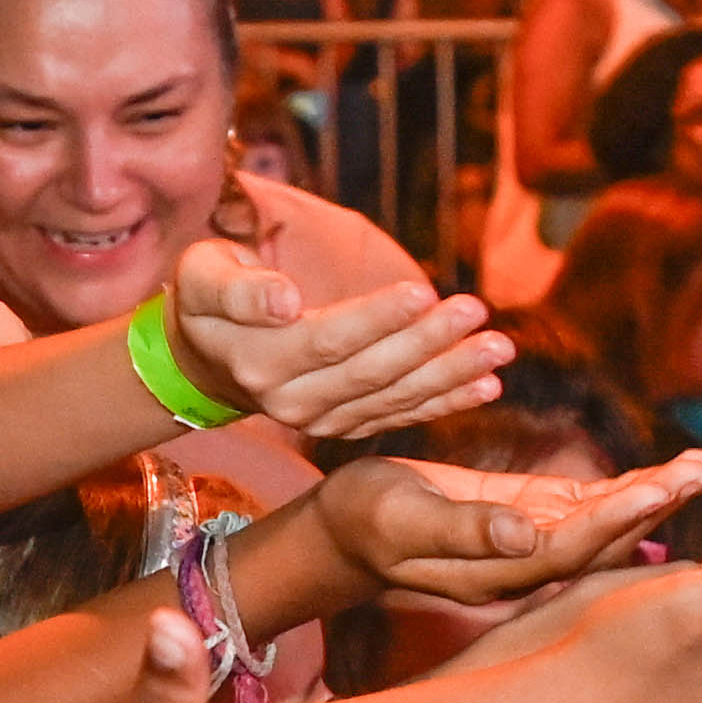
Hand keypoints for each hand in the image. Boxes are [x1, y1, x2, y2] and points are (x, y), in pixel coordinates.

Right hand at [172, 250, 507, 443]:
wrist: (206, 356)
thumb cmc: (208, 298)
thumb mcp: (204, 277)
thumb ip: (238, 288)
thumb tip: (282, 300)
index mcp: (260, 361)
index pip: (329, 340)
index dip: (377, 319)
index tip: (422, 292)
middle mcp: (292, 401)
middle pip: (371, 372)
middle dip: (428, 343)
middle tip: (476, 313)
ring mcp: (321, 420)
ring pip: (394, 398)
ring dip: (450, 374)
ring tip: (498, 349)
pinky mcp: (345, 425)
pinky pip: (400, 415)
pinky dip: (446, 402)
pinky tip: (487, 386)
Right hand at [314, 447, 701, 603]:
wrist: (344, 527)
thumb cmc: (364, 518)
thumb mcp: (404, 520)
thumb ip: (462, 531)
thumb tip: (522, 534)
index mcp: (497, 574)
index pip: (569, 548)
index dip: (615, 519)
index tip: (658, 489)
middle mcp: (525, 567)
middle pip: (602, 538)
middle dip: (653, 504)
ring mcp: (531, 545)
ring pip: (603, 521)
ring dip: (652, 495)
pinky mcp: (529, 517)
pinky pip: (587, 505)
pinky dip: (626, 488)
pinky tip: (667, 475)